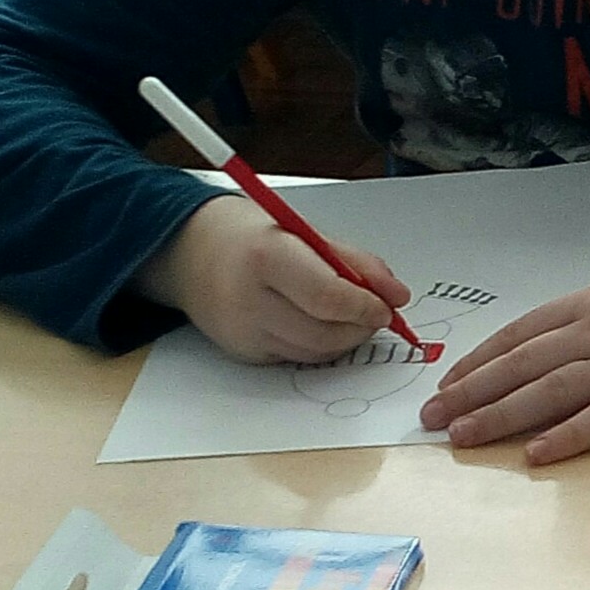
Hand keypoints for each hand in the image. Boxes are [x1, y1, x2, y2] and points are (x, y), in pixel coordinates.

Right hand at [134, 196, 410, 363]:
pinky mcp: (245, 354)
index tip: (388, 305)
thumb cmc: (252, 236)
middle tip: (377, 313)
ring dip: (346, 339)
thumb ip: (355, 261)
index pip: (327, 296)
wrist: (193, 253)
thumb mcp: (304, 231)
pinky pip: (298, 358)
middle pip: (324, 332)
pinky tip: (322, 323)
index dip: (365, 306)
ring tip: (353, 316)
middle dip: (362, 327)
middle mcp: (250, 299)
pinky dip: (321, 345)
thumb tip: (396, 295)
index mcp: (266, 256)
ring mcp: (245, 332)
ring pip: (316, 352)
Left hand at [419, 277, 589, 464]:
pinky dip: (567, 435)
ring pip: (550, 390)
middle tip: (434, 417)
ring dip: (502, 414)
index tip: (443, 387)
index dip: (475, 362)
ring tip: (465, 435)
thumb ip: (569, 324)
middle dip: (472, 392)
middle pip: (522, 365)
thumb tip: (515, 355)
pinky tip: (535, 454)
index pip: (515, 336)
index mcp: (581, 307)